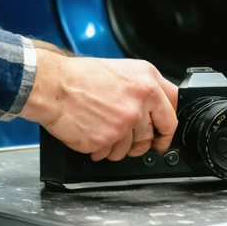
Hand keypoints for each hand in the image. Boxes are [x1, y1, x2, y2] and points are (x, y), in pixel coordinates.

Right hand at [20, 49, 178, 161]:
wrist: (53, 85)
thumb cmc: (79, 77)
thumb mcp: (120, 71)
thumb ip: (141, 89)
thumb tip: (152, 109)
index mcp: (147, 80)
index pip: (173, 109)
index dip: (167, 125)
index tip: (163, 133)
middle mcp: (141, 101)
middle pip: (155, 133)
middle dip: (144, 142)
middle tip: (132, 141)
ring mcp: (125, 122)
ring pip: (131, 148)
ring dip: (117, 146)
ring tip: (102, 130)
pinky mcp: (108, 139)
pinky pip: (109, 154)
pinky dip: (100, 150)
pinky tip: (91, 134)